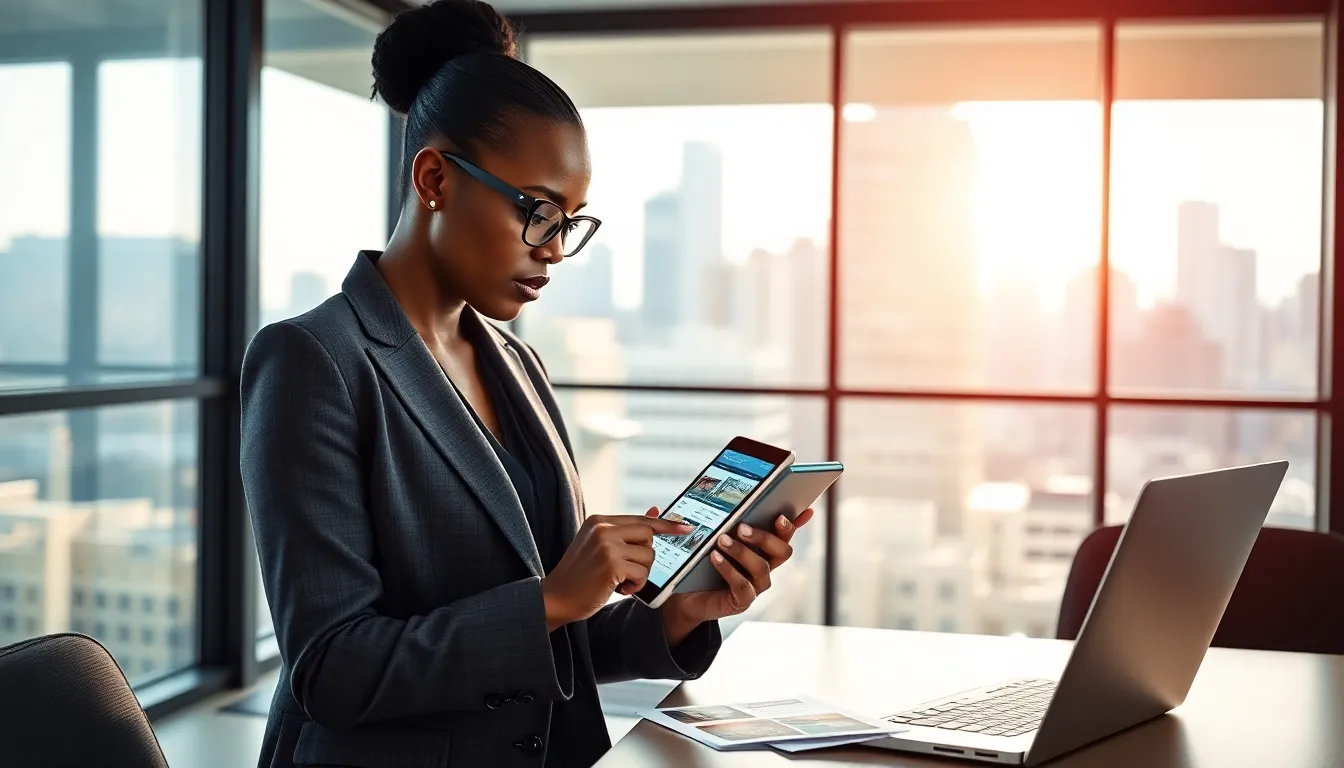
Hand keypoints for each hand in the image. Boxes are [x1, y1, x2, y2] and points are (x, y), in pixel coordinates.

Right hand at [542, 510, 692, 631]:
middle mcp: (603, 528)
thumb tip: (655, 510)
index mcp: (600, 521)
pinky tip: (618, 589)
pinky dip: (635, 586)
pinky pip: (642, 574)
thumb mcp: (600, 547)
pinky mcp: (611, 564)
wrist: (555, 598)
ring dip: (640, 575)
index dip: (667, 524)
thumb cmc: (580, 576)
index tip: (687, 527)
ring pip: (648, 556)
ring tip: (619, 581)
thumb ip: (625, 531)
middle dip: (645, 556)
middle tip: (628, 570)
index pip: (642, 519)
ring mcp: (607, 545)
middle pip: (648, 535)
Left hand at [658, 508, 814, 644]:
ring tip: (722, 540)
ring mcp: (755, 585)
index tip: (803, 508)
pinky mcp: (741, 600)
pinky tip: (715, 558)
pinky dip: (729, 571)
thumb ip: (700, 519)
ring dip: (743, 552)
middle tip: (742, 525)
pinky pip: (743, 586)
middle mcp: (764, 566)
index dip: (795, 522)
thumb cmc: (695, 561)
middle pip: (782, 550)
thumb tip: (678, 500)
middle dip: (765, 535)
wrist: (681, 595)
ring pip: (763, 567)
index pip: (784, 533)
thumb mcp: (700, 535)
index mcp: (761, 547)